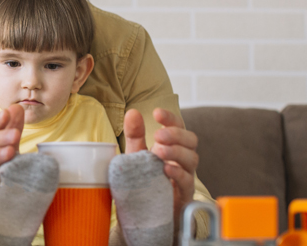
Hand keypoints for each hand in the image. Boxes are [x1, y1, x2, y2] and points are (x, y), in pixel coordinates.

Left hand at [123, 109, 198, 242]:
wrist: (143, 212)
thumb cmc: (143, 180)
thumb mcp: (135, 155)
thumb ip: (134, 135)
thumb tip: (133, 112)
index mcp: (171, 146)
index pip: (178, 126)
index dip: (171, 118)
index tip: (157, 113)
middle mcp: (181, 159)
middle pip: (191, 140)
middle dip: (176, 134)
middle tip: (158, 135)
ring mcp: (184, 176)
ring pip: (192, 159)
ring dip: (177, 152)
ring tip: (160, 152)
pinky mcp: (183, 195)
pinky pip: (187, 182)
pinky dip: (179, 174)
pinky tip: (166, 169)